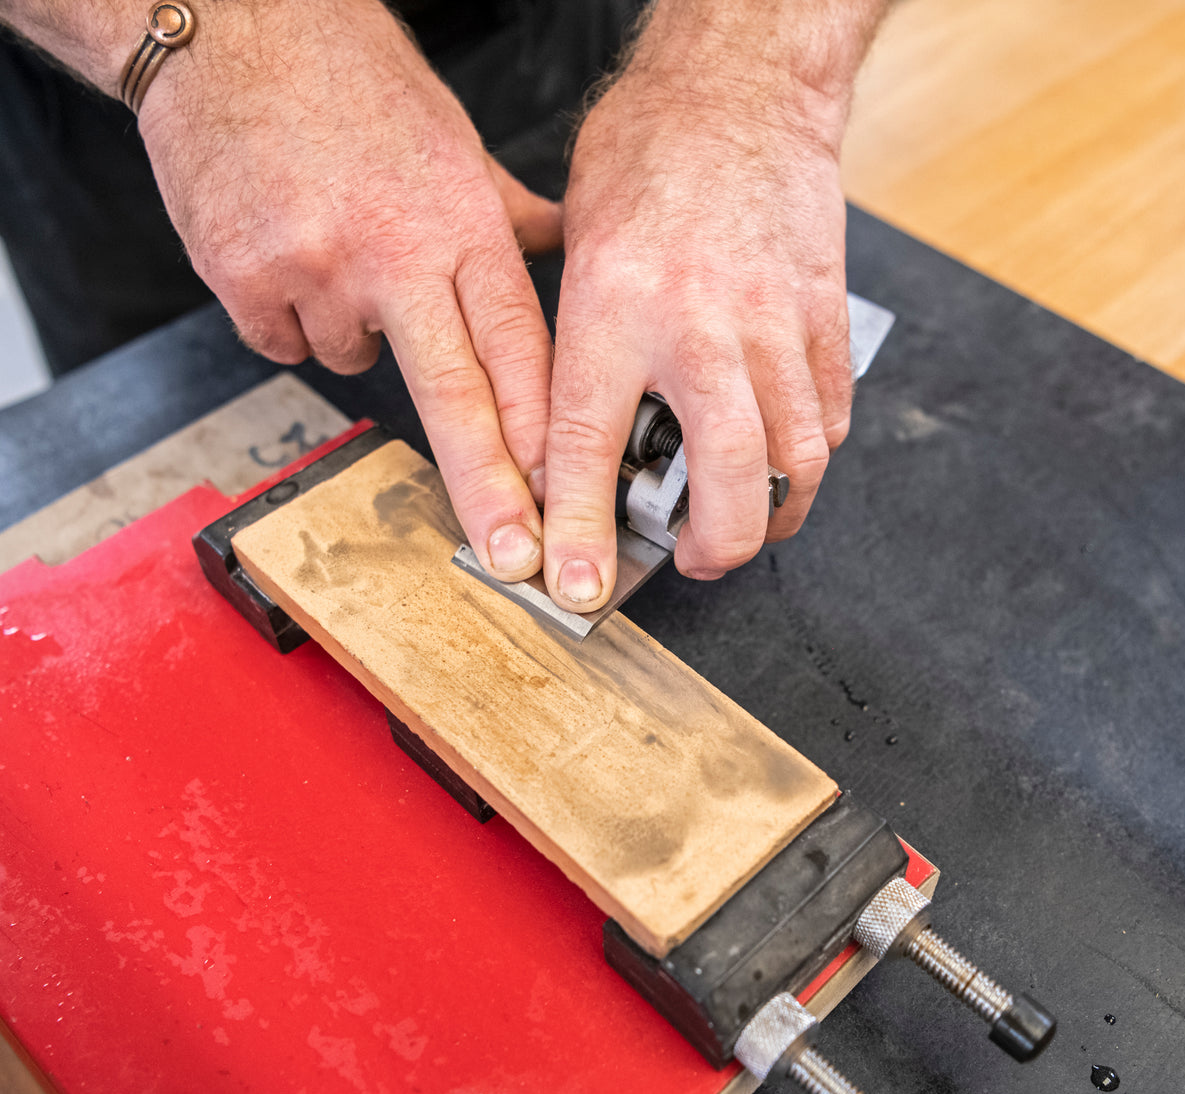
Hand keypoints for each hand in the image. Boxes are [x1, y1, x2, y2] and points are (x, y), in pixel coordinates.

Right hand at [137, 0, 561, 581]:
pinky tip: (290, 253)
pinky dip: (291, 315)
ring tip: (341, 252)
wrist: (228, 25)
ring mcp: (315, 272)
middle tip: (513, 558)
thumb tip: (563, 248)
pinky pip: (284, 340)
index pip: (517, 351)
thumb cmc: (349, 77)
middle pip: (454, 396)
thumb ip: (510, 216)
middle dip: (489, 489)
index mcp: (460, 223)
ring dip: (357, 333)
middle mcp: (395, 254)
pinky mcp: (245, 282)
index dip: (542, 435)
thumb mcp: (456, 141)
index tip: (563, 500)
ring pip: (354, 363)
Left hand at [541, 3, 869, 611]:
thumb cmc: (649, 155)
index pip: (588, 447)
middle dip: (713, 548)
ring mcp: (774, 325)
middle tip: (693, 559)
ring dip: (770, 514)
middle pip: (726, 482)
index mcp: (614, 309)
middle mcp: (699, 328)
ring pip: (794, 463)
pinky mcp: (824, 317)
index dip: (579, 529)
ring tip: (742, 523)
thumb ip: (575, 355)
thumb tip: (567, 445)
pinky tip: (780, 457)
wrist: (742, 84)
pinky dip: (805, 457)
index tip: (578, 583)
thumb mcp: (578, 251)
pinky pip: (829, 416)